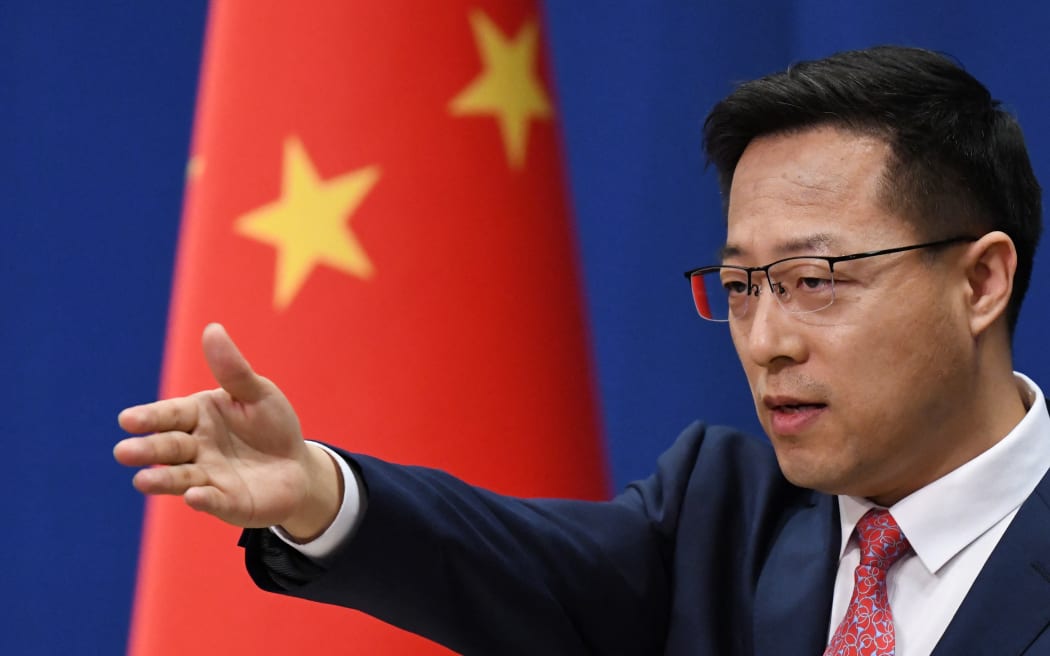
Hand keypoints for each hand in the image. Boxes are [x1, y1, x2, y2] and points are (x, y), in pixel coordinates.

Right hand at [114, 323, 341, 539]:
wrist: (297, 467)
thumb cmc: (271, 425)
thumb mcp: (257, 393)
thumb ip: (233, 369)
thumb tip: (212, 329)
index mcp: (198, 416)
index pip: (170, 415)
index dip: (149, 418)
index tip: (127, 419)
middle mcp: (196, 448)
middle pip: (169, 447)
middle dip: (147, 449)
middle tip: (124, 452)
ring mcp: (209, 477)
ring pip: (181, 477)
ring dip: (163, 479)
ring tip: (142, 481)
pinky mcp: (227, 503)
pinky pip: (214, 500)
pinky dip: (203, 499)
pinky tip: (194, 496)